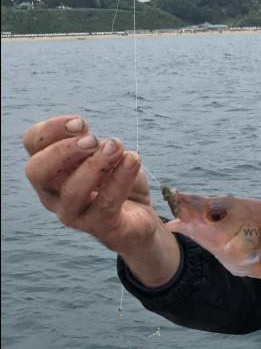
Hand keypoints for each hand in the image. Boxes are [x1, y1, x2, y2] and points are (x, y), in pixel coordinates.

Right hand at [23, 114, 179, 285]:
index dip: (52, 129)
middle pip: (37, 171)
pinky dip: (120, 179)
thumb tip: (92, 139)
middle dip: (63, 150)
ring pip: (72, 191)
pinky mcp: (100, 226)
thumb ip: (93, 144)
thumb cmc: (115, 180)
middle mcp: (52, 193)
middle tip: (92, 140)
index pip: (32, 144)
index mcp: (49, 168)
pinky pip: (106, 203)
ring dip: (95, 165)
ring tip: (116, 147)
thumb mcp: (104, 154)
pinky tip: (132, 160)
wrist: (139, 218)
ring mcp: (73, 213)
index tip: (81, 122)